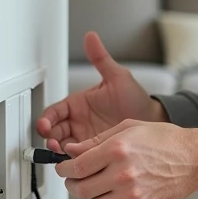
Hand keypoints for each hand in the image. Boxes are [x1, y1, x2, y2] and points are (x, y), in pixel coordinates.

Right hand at [36, 31, 167, 152]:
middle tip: (53, 142)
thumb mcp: (118, 77)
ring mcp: (85, 137)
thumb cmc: (136, 99)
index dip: (47, 118)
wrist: (152, 120)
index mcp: (78, 104)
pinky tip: (77, 160)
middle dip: (49, 137)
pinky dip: (74, 159)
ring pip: (63, 146)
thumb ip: (101, 59)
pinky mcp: (94, 151)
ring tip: (64, 153)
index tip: (45, 124)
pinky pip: (78, 156)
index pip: (54, 112)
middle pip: (54, 131)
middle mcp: (78, 122)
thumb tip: (91, 38)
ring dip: (59, 150)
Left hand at [55, 119, 197, 198]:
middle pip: (81, 189)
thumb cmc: (164, 140)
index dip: (64, 170)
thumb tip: (71, 151)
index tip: (64, 170)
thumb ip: (97, 141)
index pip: (76, 167)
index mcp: (116, 149)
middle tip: (78, 180)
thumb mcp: (129, 129)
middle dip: (74, 185)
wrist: (194, 158)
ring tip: (100, 191)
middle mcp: (122, 173)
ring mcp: (132, 194)